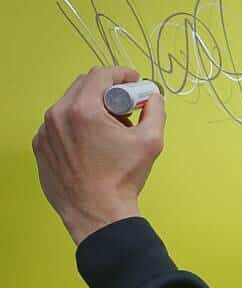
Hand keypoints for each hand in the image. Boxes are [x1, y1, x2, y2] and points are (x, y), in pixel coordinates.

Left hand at [32, 67, 164, 243]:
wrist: (98, 213)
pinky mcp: (41, 146)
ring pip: (70, 105)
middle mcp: (58, 115)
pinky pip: (59, 125)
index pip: (101, 75)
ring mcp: (45, 132)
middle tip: (125, 108)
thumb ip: (155, 111)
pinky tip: (93, 146)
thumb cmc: (121, 180)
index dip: (121, 74)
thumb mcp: (150, 142)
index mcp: (83, 110)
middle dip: (107, 91)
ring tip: (110, 132)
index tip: (133, 82)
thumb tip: (154, 98)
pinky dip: (77, 127)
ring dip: (92, 109)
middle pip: (83, 86)